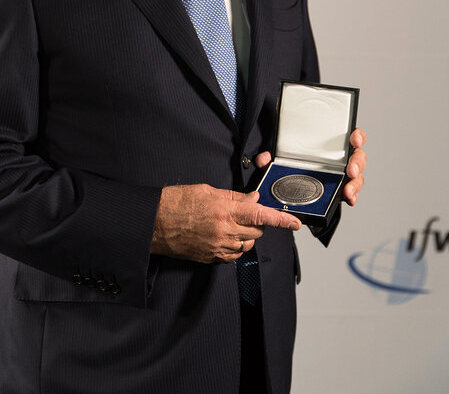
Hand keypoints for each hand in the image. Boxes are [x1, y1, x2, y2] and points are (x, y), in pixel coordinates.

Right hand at [151, 183, 300, 263]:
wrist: (154, 223)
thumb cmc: (175, 202)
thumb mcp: (206, 191)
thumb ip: (233, 197)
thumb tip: (252, 199)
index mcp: (224, 210)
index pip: (261, 215)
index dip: (281, 220)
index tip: (295, 223)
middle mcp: (224, 231)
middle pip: (257, 231)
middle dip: (256, 222)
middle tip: (243, 213)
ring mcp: (218, 247)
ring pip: (247, 244)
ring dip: (245, 235)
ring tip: (227, 223)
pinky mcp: (211, 258)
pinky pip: (233, 254)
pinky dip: (234, 245)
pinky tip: (221, 235)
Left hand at [255, 127, 366, 207]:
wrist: (292, 189)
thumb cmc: (293, 166)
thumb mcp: (279, 160)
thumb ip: (270, 158)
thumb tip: (264, 158)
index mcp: (330, 145)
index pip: (350, 135)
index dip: (356, 135)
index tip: (354, 138)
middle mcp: (340, 159)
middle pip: (358, 157)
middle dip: (357, 163)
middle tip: (350, 170)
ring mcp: (341, 175)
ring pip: (357, 176)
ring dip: (356, 183)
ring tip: (348, 190)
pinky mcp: (340, 189)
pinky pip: (352, 192)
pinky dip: (353, 196)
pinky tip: (350, 199)